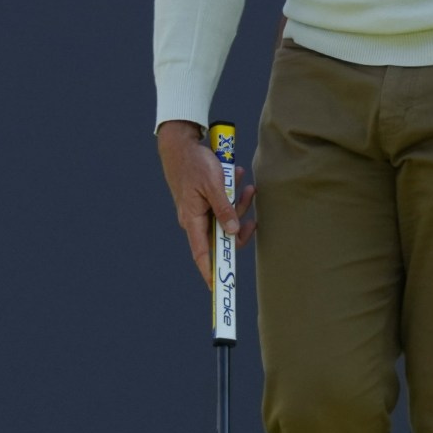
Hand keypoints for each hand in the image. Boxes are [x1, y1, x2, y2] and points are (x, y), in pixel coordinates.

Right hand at [157, 121, 256, 284]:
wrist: (181, 143)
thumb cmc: (193, 163)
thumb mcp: (213, 185)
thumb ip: (224, 208)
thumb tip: (233, 232)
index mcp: (192, 220)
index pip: (201, 254)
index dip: (210, 272)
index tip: (217, 288)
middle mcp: (195, 219)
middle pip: (222, 235)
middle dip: (239, 224)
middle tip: (251, 213)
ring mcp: (200, 209)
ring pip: (226, 218)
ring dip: (239, 205)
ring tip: (247, 187)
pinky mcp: (205, 199)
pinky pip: (223, 204)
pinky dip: (233, 195)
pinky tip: (237, 179)